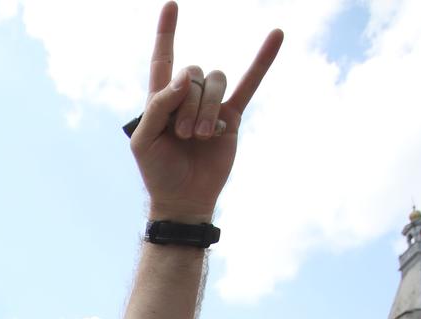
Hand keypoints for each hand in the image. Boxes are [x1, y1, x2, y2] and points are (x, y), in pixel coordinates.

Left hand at [128, 2, 281, 221]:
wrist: (184, 197)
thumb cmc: (158, 171)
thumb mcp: (144, 140)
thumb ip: (158, 105)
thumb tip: (186, 75)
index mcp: (161, 98)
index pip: (163, 59)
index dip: (167, 33)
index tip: (171, 5)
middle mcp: (187, 96)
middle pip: (193, 76)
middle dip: (187, 106)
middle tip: (182, 137)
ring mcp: (211, 105)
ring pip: (215, 83)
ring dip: (206, 110)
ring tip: (200, 137)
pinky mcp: (231, 116)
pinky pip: (249, 83)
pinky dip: (262, 61)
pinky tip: (276, 35)